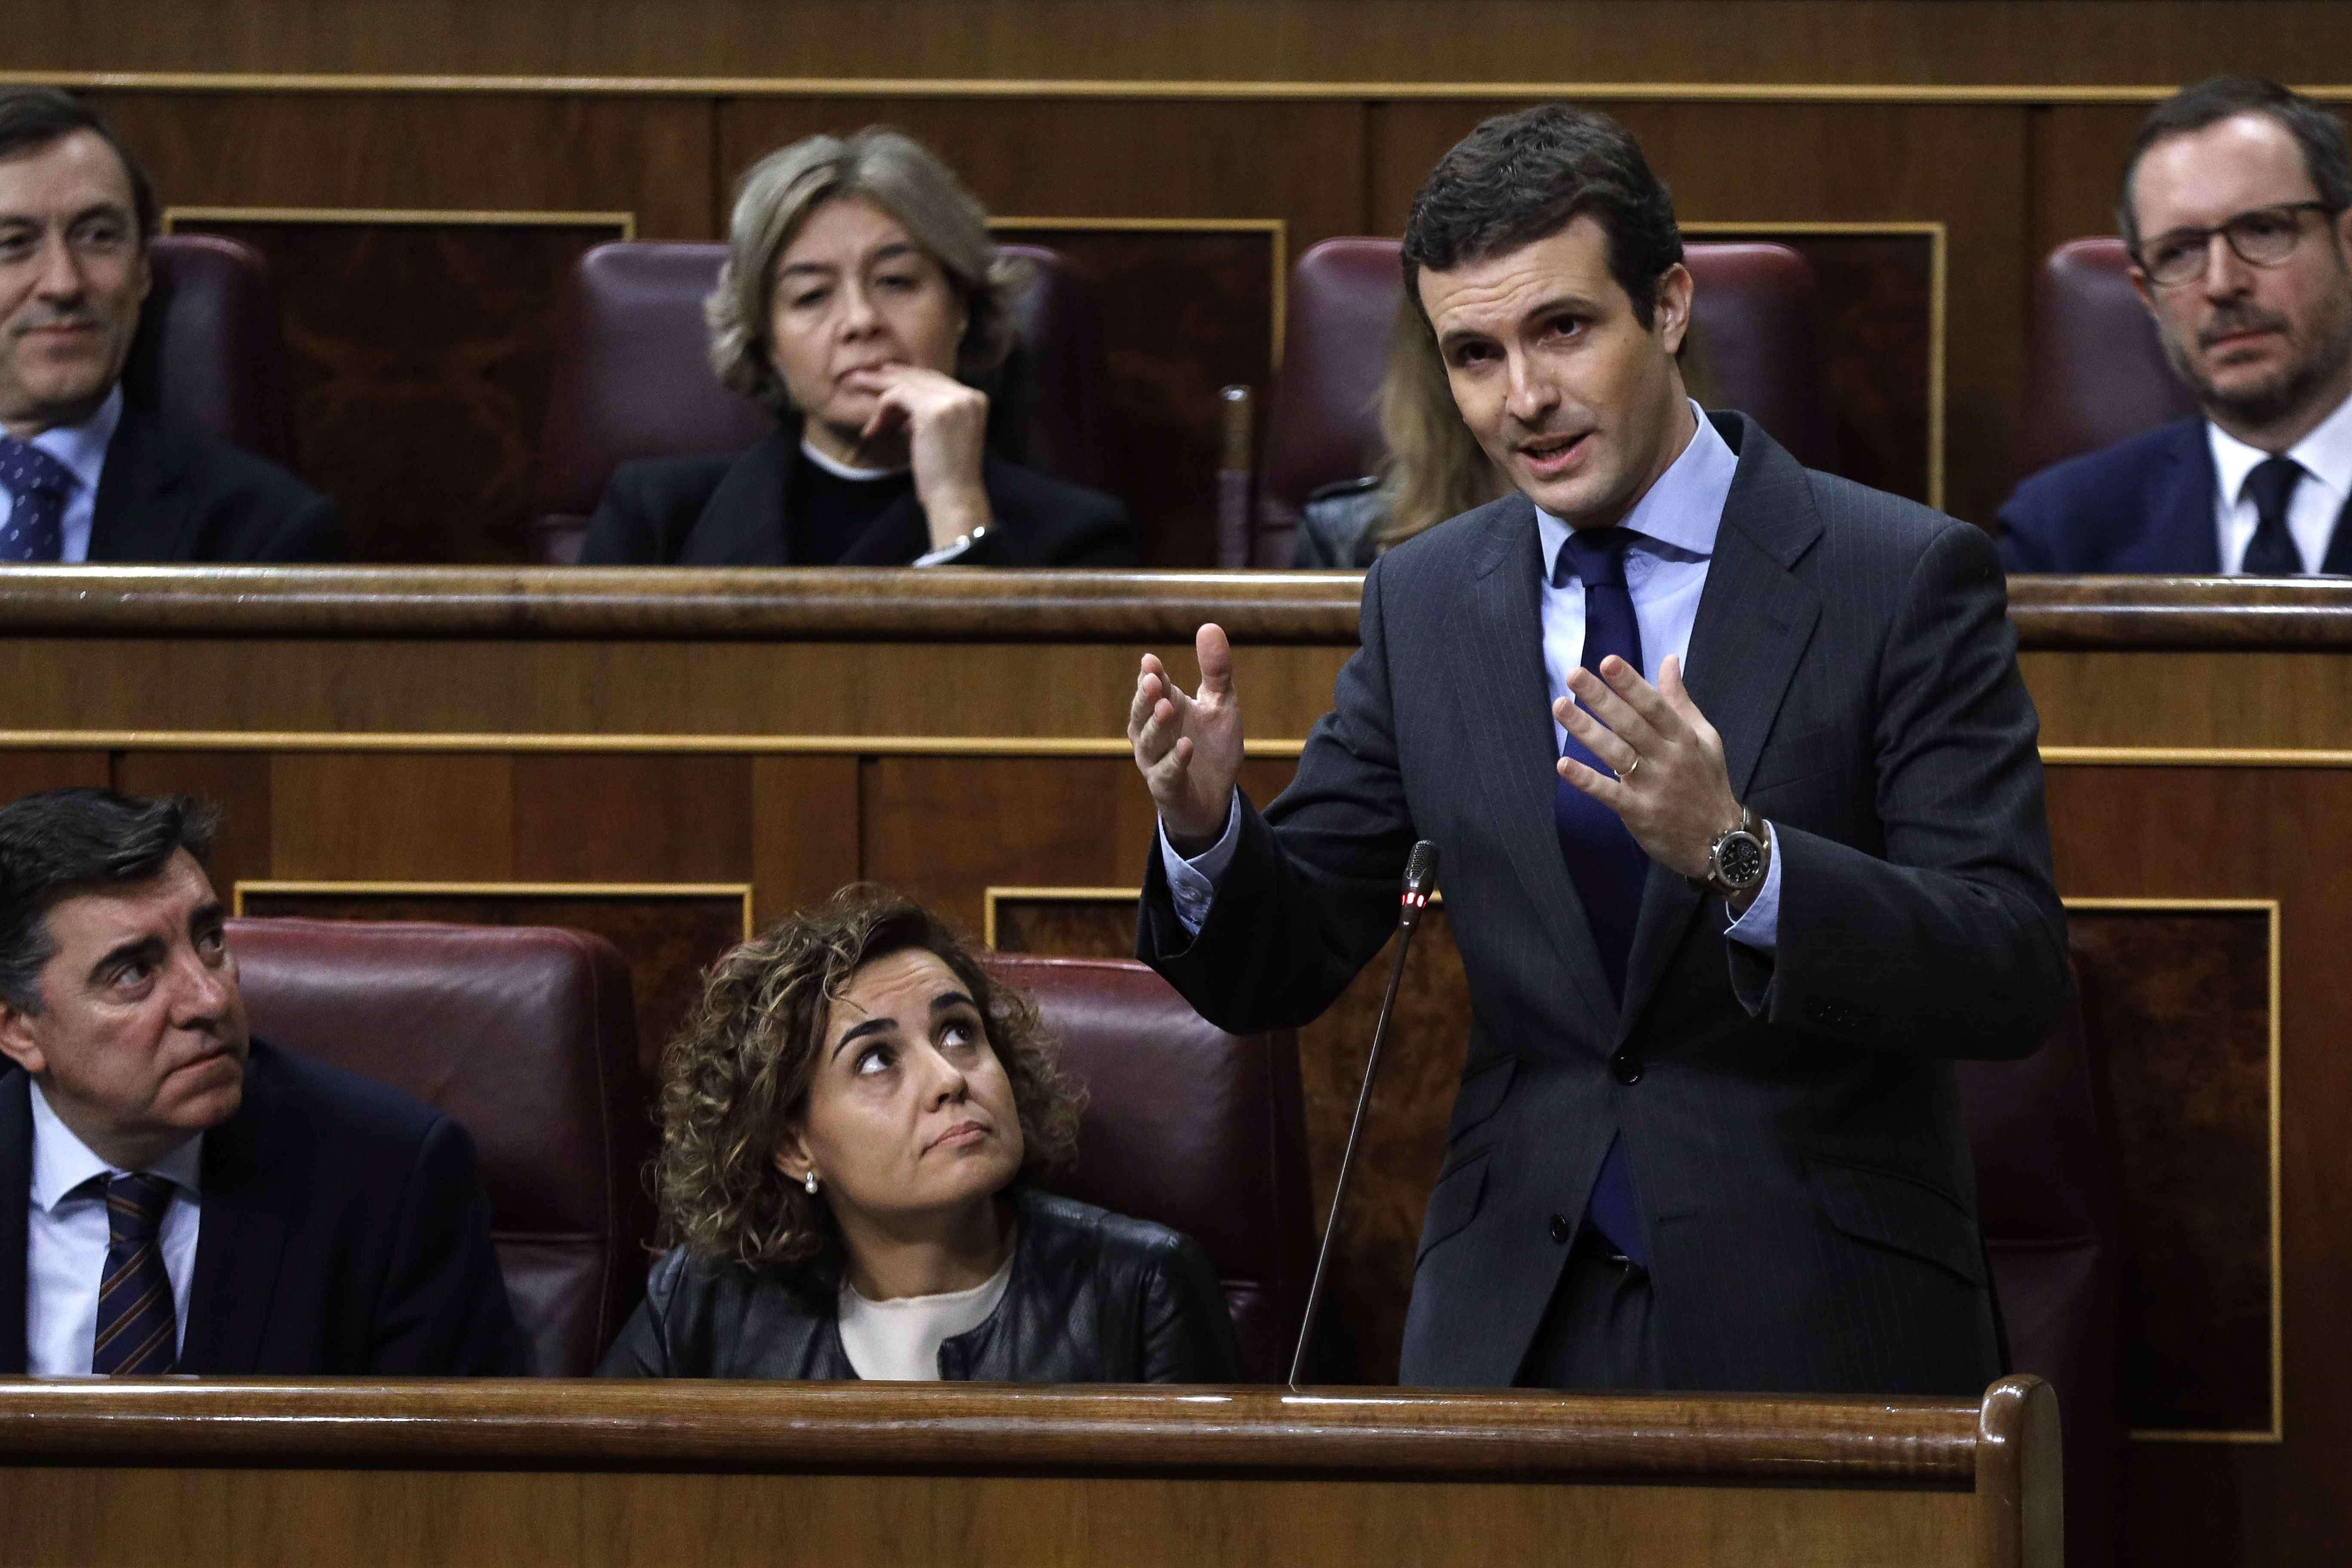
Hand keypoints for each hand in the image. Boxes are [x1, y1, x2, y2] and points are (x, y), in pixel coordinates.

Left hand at [854, 364, 992, 548]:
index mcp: (975, 400)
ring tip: (854, 385)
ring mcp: (952, 401)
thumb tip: (901, 414)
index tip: (884, 377)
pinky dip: (882, 409)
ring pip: (907, 384)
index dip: (908, 378)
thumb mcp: (940, 437)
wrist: (955, 497)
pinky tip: (873, 427)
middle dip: (889, 375)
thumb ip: (928, 417)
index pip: (936, 380)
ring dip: (879, 390)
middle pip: (922, 377)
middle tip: (861, 374)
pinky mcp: (933, 410)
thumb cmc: (946, 476)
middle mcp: (967, 395)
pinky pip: (897, 396)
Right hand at [1129, 623, 1244, 852]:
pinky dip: (1175, 760)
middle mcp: (1152, 733)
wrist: (1213, 799)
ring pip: (1149, 742)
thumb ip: (1216, 670)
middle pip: (1142, 713)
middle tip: (1152, 680)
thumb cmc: (1211, 747)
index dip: (1150, 675)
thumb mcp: (1221, 704)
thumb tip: (1209, 625)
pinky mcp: (1166, 788)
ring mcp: (1155, 761)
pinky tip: (1186, 746)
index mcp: (1164, 708)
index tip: (1151, 661)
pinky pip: (1166, 774)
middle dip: (1146, 697)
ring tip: (1167, 707)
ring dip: (1157, 725)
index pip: (1153, 688)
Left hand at [1553, 654, 1744, 881]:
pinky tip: (1563, 765)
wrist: (1719, 841)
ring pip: (1615, 753)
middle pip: (1630, 724)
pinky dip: (1586, 780)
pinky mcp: (1638, 812)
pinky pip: (1609, 793)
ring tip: (1560, 707)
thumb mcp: (1704, 738)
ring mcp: (1651, 786)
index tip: (1607, 661)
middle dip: (1602, 698)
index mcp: (1683, 738)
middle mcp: (1667, 758)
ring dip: (1586, 729)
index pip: (1654, 705)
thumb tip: (1668, 660)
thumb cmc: (1706, 782)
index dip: (1631, 683)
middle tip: (1574, 674)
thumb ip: (1679, 700)